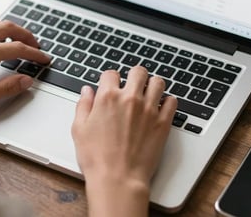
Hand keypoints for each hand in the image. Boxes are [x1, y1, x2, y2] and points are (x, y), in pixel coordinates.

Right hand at [72, 67, 176, 216]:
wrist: (118, 179)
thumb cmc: (97, 157)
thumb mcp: (79, 128)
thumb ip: (83, 104)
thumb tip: (86, 91)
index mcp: (108, 97)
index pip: (111, 73)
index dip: (109, 79)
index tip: (110, 85)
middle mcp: (130, 99)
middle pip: (138, 71)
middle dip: (134, 75)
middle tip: (132, 84)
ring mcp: (149, 110)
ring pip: (158, 82)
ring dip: (152, 85)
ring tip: (148, 93)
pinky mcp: (162, 123)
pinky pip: (172, 102)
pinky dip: (167, 101)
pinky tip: (160, 107)